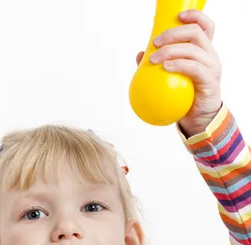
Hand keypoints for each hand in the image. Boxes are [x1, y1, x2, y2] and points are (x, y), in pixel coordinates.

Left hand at [136, 10, 221, 136]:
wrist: (198, 119)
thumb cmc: (185, 97)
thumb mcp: (172, 78)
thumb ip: (159, 64)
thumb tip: (140, 55)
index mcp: (203, 50)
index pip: (205, 26)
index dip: (194, 17)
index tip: (176, 17)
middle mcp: (210, 55)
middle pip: (195, 33)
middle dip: (173, 34)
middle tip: (155, 43)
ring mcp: (212, 68)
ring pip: (193, 50)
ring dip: (171, 50)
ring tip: (153, 59)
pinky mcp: (210, 81)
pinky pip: (194, 68)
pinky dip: (179, 64)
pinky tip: (165, 67)